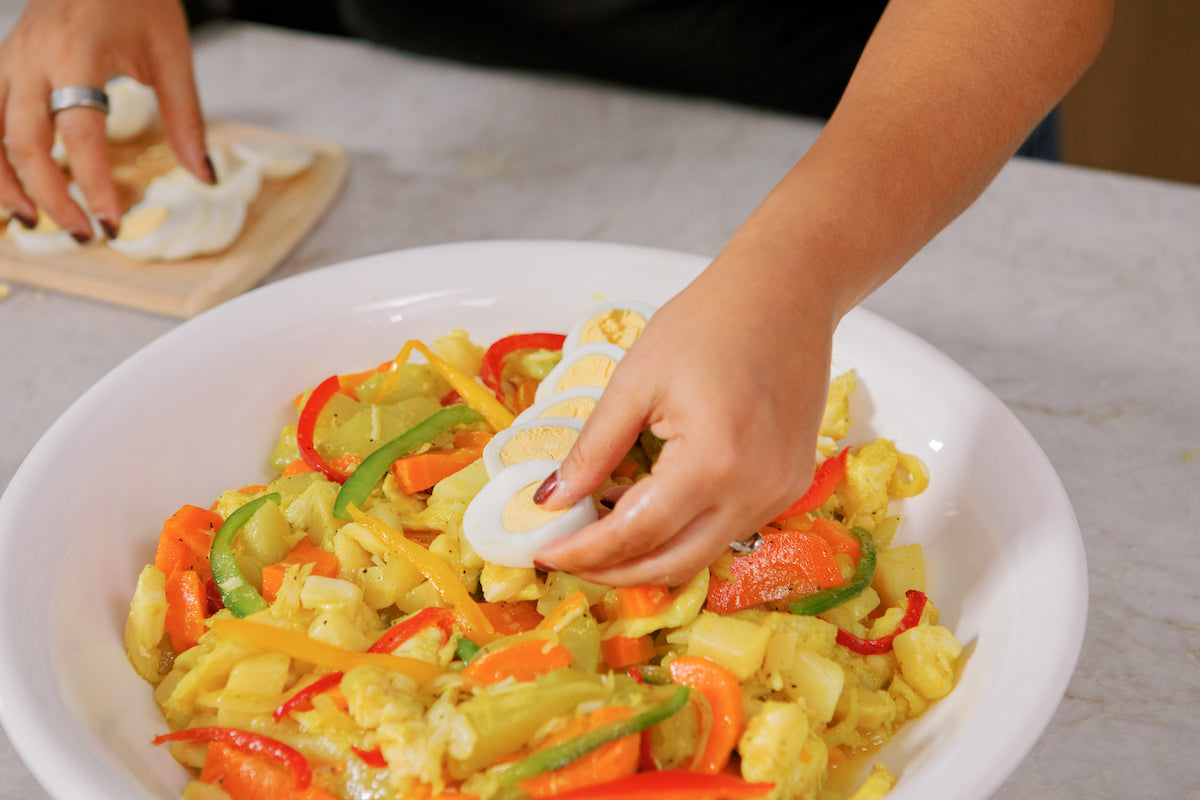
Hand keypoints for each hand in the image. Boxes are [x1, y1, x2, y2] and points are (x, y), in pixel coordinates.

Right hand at [0, 0, 208, 239]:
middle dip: (52, 197)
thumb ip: (186, 118)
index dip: (93, 184)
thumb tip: (205, 176)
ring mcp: (9, 61)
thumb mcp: (172, 54)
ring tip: (35, 223)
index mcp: (77, 54)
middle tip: (85, 235)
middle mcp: (32, 60)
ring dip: (6, 184)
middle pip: (25, 143)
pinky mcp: (2, 66)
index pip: (80, 134)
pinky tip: (11, 189)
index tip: (113, 223)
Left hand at [532, 236, 839, 586]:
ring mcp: (779, 494)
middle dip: (613, 571)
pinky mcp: (789, 486)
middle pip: (671, 564)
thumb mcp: (634, 380)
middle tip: (568, 558)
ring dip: (647, 556)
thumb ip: (593, 449)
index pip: (635, 534)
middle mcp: (754, 491)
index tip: (545, 554)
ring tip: (600, 531)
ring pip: (701, 555)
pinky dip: (682, 531)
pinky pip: (728, 529)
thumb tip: (551, 501)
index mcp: (712, 462)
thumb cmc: (709, 322)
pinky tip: (648, 505)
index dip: (585, 551)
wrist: (787, 293)